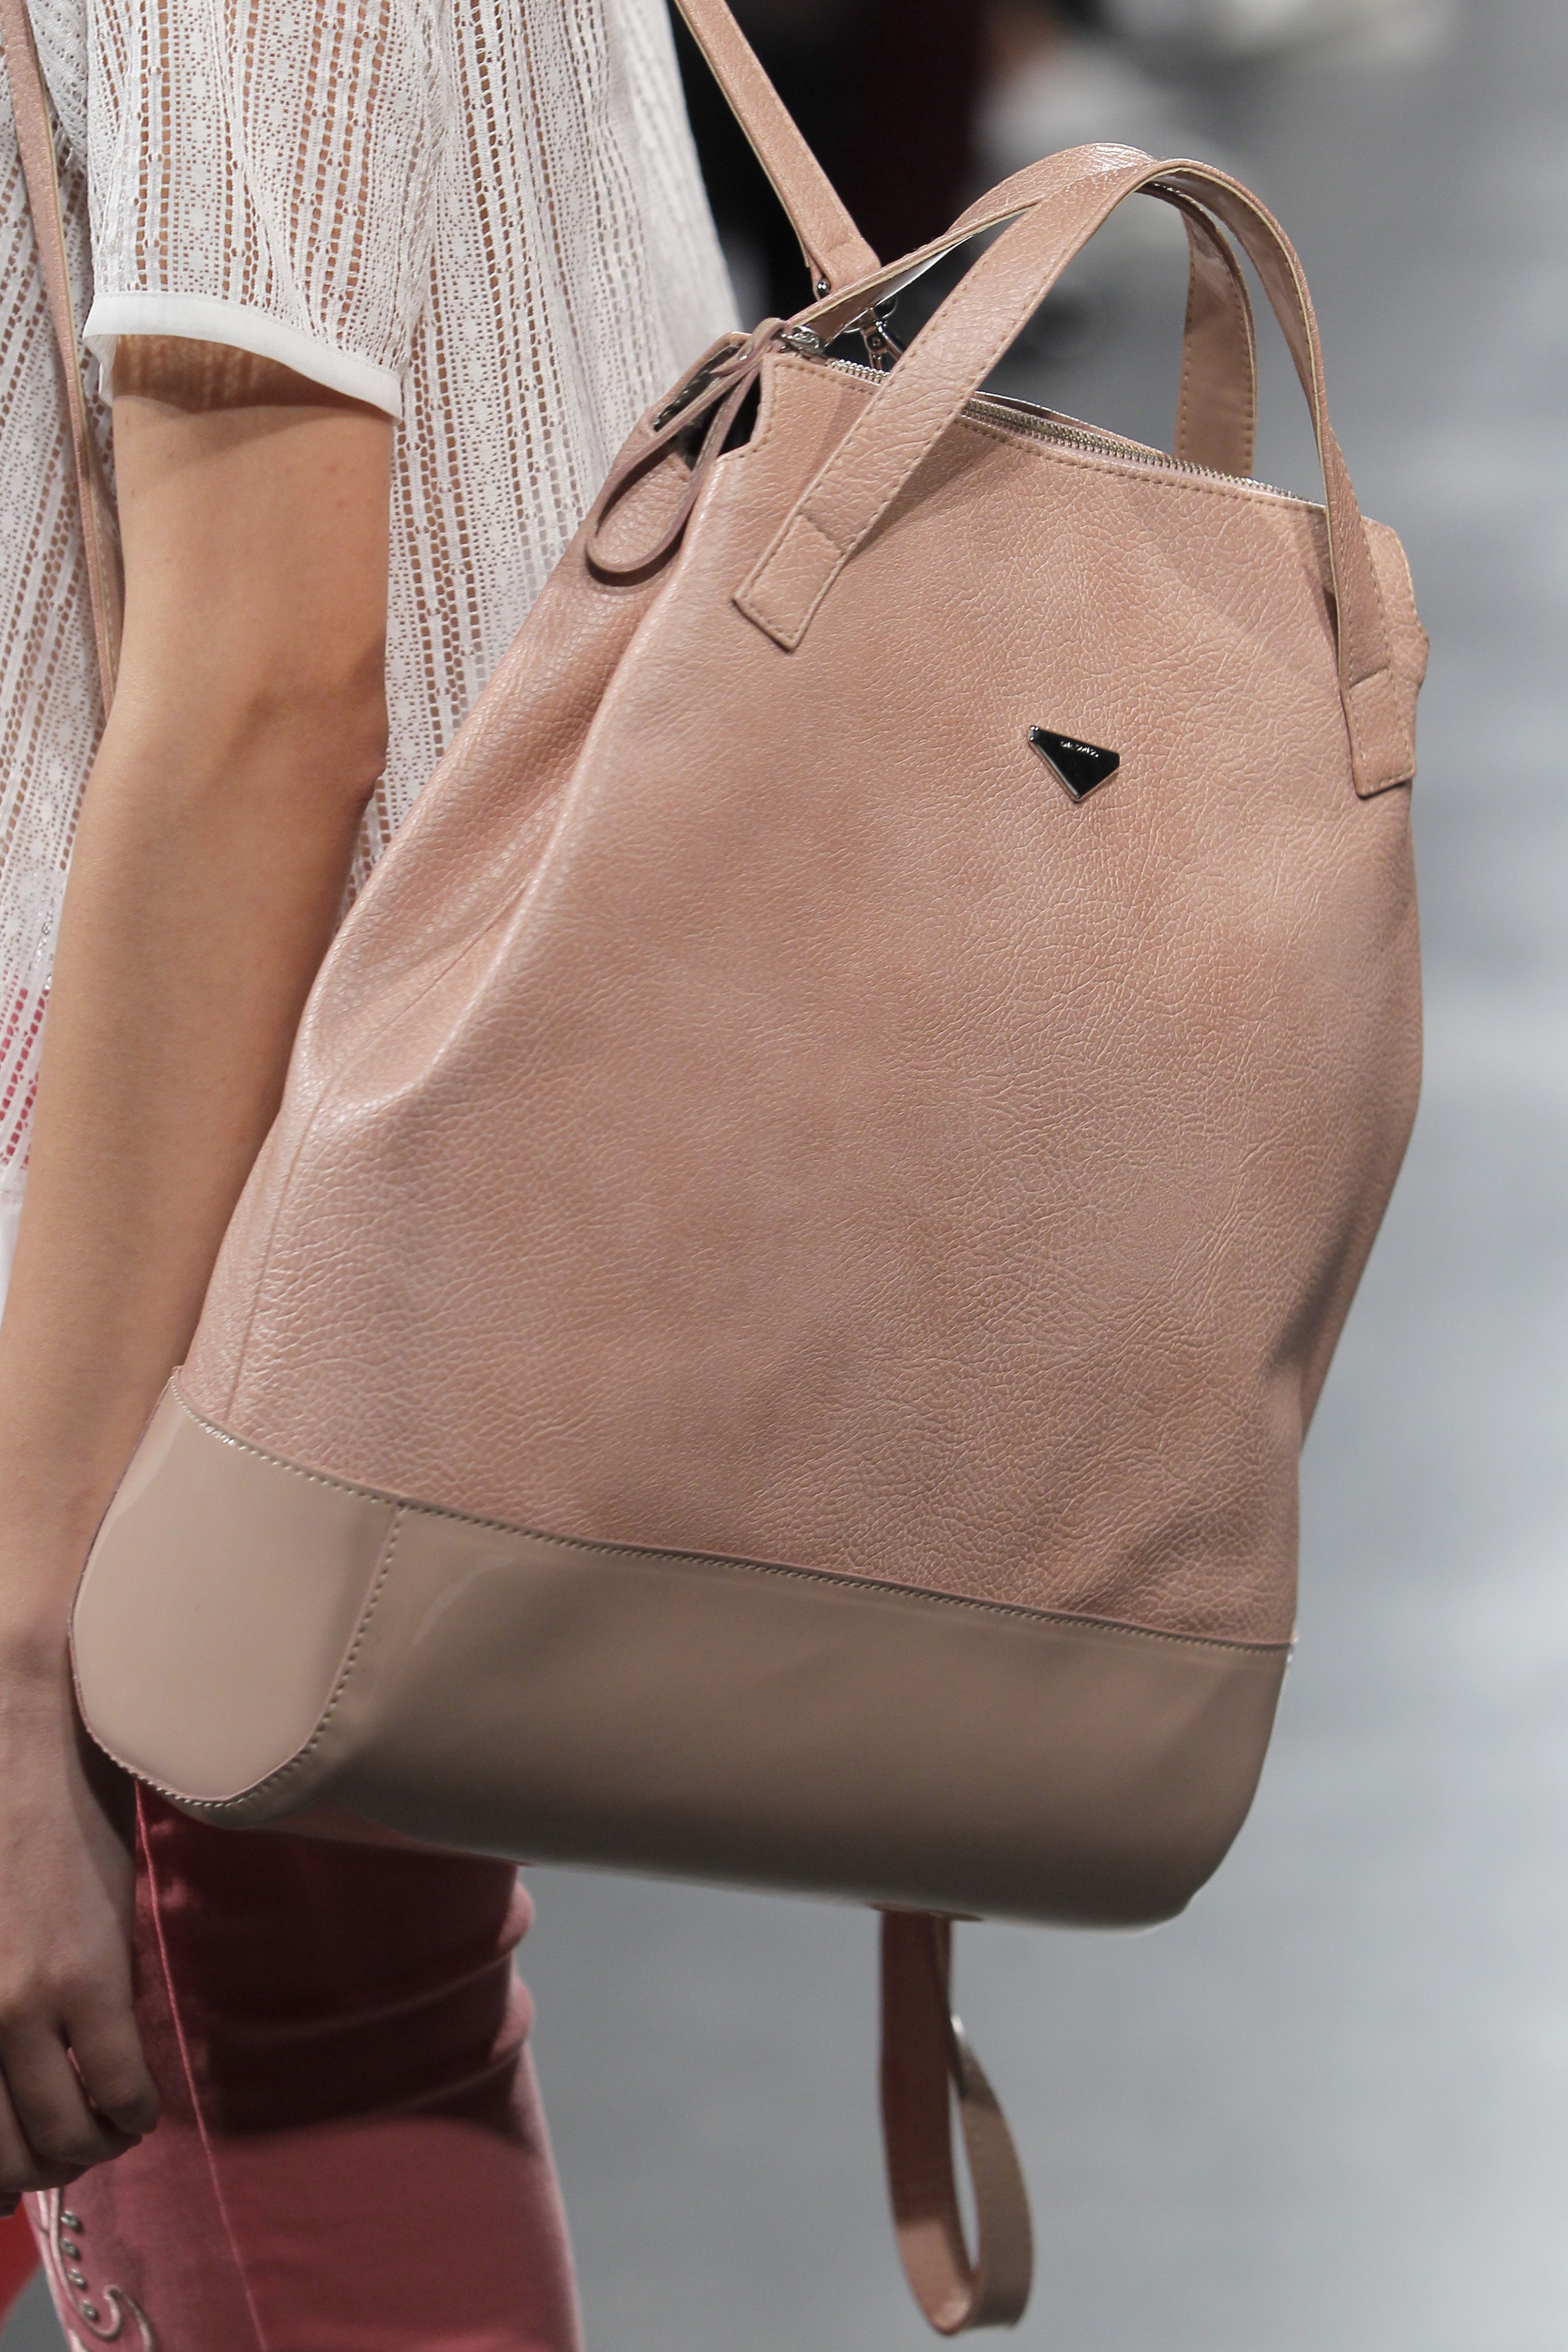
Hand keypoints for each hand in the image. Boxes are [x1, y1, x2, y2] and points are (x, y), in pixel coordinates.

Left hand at [0, 1619, 160, 2204]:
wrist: (26, 1748)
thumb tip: (19, 2069)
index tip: (19, 2162)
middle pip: (3, 2157)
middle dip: (41, 2168)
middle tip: (71, 2142)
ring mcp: (20, 2009)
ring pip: (60, 2140)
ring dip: (90, 2148)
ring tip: (109, 2122)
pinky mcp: (85, 1983)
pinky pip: (119, 2092)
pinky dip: (133, 2114)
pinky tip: (139, 2100)